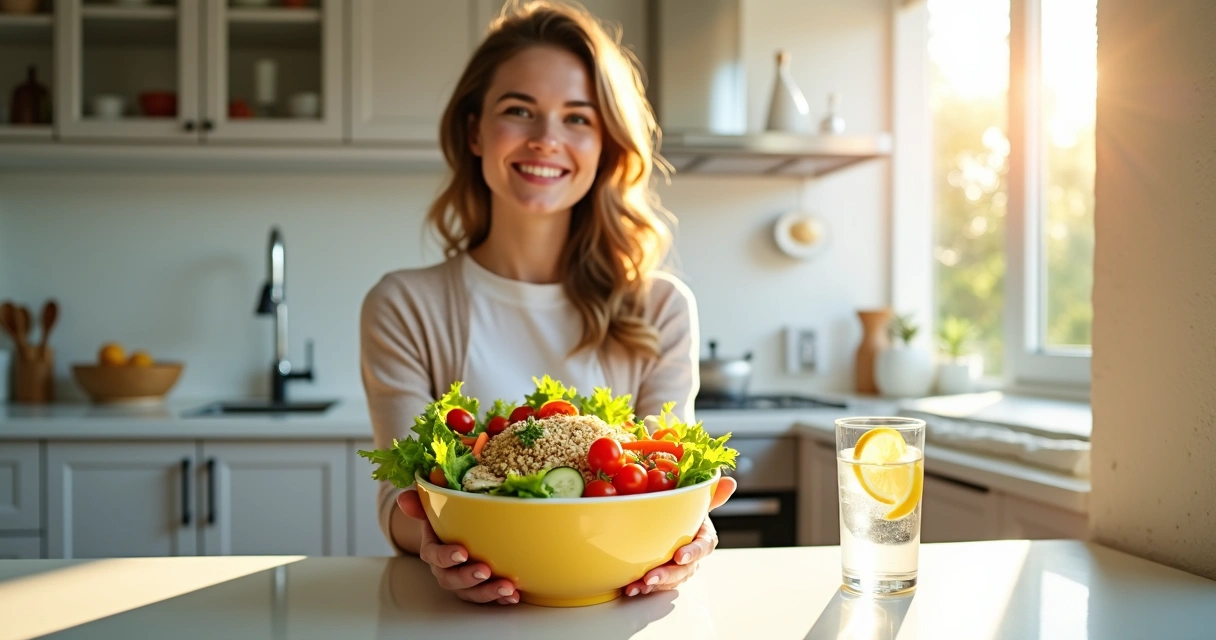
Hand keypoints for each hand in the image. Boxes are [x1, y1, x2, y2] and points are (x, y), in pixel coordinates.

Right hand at [396, 490, 518, 603]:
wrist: (452, 535)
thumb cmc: (443, 521)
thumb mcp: (432, 508)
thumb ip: (419, 503)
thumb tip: (404, 498)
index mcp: (433, 550)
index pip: (434, 555)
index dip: (446, 556)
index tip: (461, 553)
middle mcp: (445, 570)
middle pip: (452, 579)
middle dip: (468, 578)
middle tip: (484, 571)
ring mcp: (461, 582)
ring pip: (470, 592)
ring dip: (488, 592)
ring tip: (507, 588)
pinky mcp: (478, 589)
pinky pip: (487, 598)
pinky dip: (500, 599)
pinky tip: (514, 596)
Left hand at [623, 476, 736, 596]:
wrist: (672, 527)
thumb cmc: (687, 516)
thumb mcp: (698, 504)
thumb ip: (712, 496)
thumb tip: (730, 482)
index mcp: (703, 538)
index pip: (704, 546)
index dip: (693, 552)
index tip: (679, 556)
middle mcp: (693, 557)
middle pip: (685, 569)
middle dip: (668, 574)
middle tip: (651, 576)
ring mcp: (680, 569)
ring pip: (671, 580)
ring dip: (655, 584)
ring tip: (638, 585)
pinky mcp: (665, 577)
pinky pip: (657, 585)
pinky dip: (644, 588)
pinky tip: (632, 588)